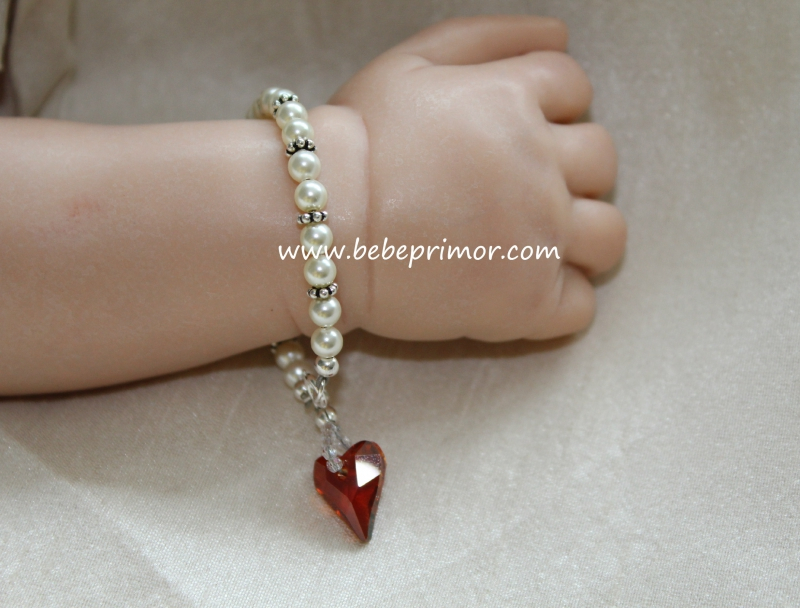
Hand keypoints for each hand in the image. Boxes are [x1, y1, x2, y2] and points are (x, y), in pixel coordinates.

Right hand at [326, 16, 624, 340]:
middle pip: (602, 161)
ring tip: (529, 245)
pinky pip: (579, 306)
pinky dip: (558, 301)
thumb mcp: (409, 63)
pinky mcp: (526, 303)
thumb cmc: (355, 145)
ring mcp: (539, 237)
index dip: (551, 110)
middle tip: (514, 192)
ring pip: (608, 237)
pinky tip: (518, 290)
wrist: (318, 229)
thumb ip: (487, 37)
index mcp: (515, 99)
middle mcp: (541, 165)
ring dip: (580, 238)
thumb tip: (562, 34)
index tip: (512, 137)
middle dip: (569, 171)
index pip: (576, 88)